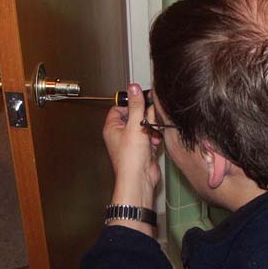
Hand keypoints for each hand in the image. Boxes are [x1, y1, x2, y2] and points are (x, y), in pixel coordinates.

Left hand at [102, 84, 160, 232]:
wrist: (139, 180)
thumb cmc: (130, 159)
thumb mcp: (134, 126)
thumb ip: (136, 106)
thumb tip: (134, 88)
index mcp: (112, 127)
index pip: (119, 107)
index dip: (131, 103)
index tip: (142, 100)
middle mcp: (120, 134)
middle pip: (135, 115)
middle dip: (145, 117)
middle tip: (149, 120)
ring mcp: (132, 142)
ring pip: (145, 125)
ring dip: (152, 128)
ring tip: (151, 135)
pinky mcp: (143, 149)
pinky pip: (151, 136)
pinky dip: (155, 138)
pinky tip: (155, 143)